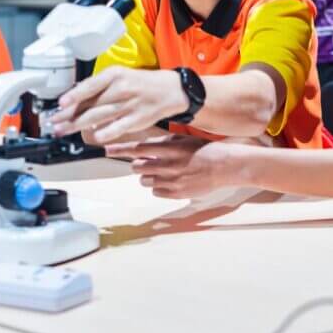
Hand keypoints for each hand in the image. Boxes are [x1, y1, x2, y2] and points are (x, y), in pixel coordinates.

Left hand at [51, 66, 186, 142]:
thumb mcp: (119, 75)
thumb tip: (74, 97)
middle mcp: (122, 88)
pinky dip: (103, 133)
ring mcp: (129, 105)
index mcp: (115, 74)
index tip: (60, 103)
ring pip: (99, 117)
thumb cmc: (140, 83)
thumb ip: (98, 86)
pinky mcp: (136, 120)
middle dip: (69, 115)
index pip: (90, 85)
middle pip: (91, 104)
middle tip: (54, 122)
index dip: (74, 95)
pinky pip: (116, 128)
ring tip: (64, 130)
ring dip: (78, 125)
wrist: (169, 90)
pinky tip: (92, 137)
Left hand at [106, 135, 241, 198]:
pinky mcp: (177, 193)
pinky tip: (169, 181)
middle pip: (138, 167)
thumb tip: (145, 146)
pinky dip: (158, 187)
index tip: (106, 149)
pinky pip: (156, 192)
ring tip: (161, 172)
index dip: (120, 149)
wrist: (226, 166)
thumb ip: (163, 142)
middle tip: (146, 163)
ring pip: (145, 181)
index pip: (137, 148)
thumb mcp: (184, 139)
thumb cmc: (205, 149)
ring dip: (147, 176)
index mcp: (169, 148)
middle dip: (138, 164)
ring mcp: (172, 181)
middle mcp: (168, 165)